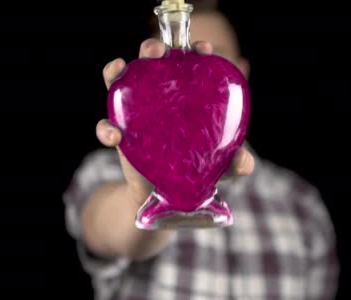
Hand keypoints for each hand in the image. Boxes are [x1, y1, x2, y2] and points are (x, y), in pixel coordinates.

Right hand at [96, 38, 254, 205]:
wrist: (169, 199)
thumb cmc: (197, 171)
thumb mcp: (220, 166)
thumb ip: (234, 163)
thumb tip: (245, 162)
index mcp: (185, 98)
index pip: (189, 64)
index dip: (195, 51)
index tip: (203, 50)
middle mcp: (159, 99)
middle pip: (151, 62)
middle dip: (151, 48)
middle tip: (157, 51)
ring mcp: (136, 115)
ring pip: (121, 83)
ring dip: (117, 71)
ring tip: (119, 69)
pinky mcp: (121, 136)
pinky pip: (106, 125)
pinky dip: (105, 127)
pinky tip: (114, 135)